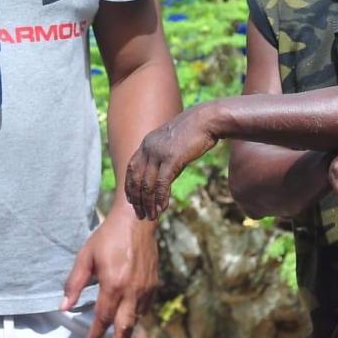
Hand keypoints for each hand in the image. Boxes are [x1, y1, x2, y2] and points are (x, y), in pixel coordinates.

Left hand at [61, 212, 157, 337]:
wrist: (136, 220)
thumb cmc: (107, 236)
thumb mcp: (85, 257)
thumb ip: (74, 283)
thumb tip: (64, 306)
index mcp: (113, 284)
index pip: (103, 318)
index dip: (95, 336)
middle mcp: (132, 291)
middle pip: (125, 327)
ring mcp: (146, 289)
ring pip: (137, 319)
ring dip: (128, 332)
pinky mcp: (154, 284)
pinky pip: (146, 308)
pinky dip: (137, 316)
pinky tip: (129, 317)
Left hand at [125, 106, 217, 220]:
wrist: (207, 120)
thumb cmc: (193, 133)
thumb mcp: (172, 146)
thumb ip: (163, 161)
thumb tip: (161, 182)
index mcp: (146, 143)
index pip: (131, 168)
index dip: (129, 186)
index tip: (132, 201)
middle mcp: (148, 147)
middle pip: (135, 178)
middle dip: (136, 199)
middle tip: (140, 215)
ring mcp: (159, 152)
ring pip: (147, 184)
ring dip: (148, 203)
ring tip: (151, 216)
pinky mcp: (172, 158)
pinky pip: (162, 183)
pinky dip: (160, 198)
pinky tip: (162, 209)